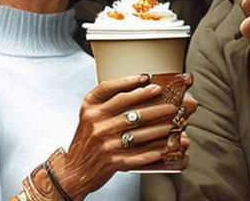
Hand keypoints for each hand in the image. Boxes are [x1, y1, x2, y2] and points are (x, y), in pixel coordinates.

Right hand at [54, 74, 196, 199]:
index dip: (129, 81)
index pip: (109, 88)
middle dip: (155, 105)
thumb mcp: (90, 116)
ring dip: (160, 128)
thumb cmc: (87, 141)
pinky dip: (154, 151)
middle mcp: (96, 123)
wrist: (74, 170)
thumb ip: (108, 102)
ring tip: (174, 123)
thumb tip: (140, 88)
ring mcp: (104, 142)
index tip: (147, 78)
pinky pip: (138, 154)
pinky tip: (165, 147)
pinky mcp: (111, 160)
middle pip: (130, 108)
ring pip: (138, 132)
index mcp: (90, 108)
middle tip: (171, 103)